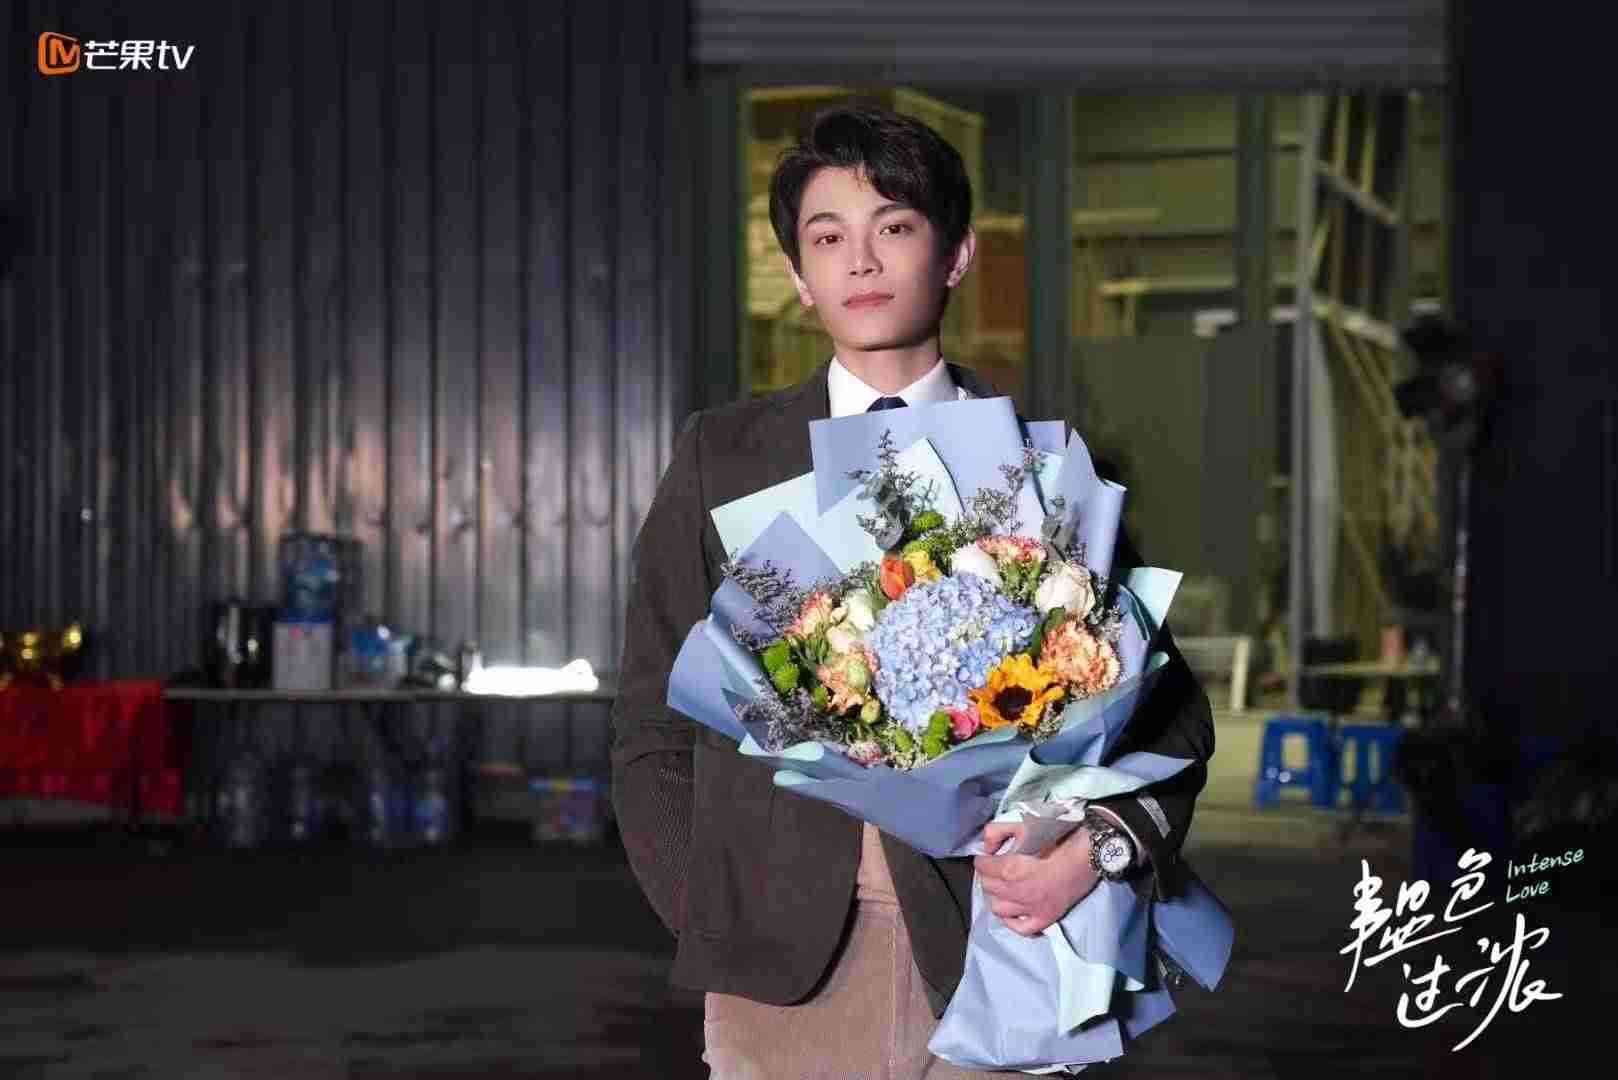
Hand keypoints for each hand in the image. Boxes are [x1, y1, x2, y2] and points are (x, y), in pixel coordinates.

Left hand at [974, 821, 1100, 936]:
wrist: (1090, 851)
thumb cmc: (1059, 836)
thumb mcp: (1024, 825)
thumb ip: (997, 832)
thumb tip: (985, 846)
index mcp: (1012, 869)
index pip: (982, 867)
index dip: (982, 859)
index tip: (987, 855)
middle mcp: (1019, 892)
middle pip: (988, 887)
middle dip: (988, 875)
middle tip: (995, 868)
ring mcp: (1033, 909)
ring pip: (998, 909)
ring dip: (996, 896)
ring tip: (1002, 886)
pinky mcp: (1047, 917)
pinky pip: (1021, 928)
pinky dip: (1012, 920)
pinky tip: (1013, 909)